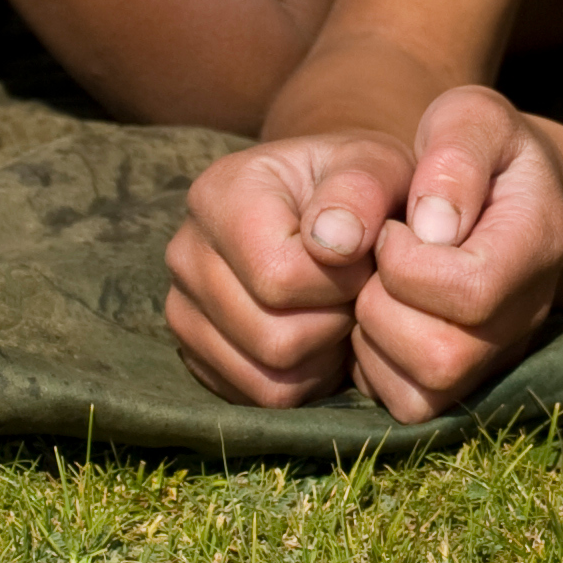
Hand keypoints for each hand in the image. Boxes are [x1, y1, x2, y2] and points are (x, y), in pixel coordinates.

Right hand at [162, 130, 412, 405]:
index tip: (367, 257)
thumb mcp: (379, 165)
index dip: (343, 281)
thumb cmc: (361, 187)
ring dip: (322, 355)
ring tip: (338, 309)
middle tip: (357, 291)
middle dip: (334, 323)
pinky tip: (318, 333)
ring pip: (266, 379)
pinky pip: (259, 397)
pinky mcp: (195, 352)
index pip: (280, 278)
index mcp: (220, 194)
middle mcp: (186, 253)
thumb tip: (334, 243)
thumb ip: (363, 190)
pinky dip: (303, 378)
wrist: (334, 206)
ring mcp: (183, 308)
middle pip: (272, 338)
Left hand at [348, 87, 562, 422]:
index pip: (472, 289)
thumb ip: (456, 157)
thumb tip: (433, 229)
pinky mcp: (465, 379)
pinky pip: (407, 405)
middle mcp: (525, 313)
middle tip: (375, 261)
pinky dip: (373, 367)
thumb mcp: (470, 119)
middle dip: (383, 307)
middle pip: (445, 358)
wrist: (499, 187)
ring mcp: (497, 354)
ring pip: (424, 392)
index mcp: (536, 244)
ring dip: (373, 340)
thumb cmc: (476, 147)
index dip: (408, 264)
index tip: (392, 226)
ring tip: (373, 287)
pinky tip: (375, 314)